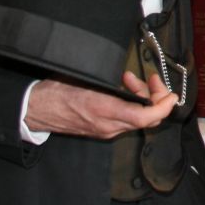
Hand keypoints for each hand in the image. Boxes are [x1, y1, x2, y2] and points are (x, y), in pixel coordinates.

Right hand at [24, 72, 175, 139]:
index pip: (144, 117)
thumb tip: (131, 74)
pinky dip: (130, 104)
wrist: (35, 109)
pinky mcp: (101, 130)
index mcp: (104, 110)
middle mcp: (108, 125)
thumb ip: (110, 80)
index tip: (170, 95)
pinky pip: (125, 120)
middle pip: (146, 118)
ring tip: (131, 79)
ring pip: (137, 118)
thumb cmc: (55, 91)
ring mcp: (105, 130)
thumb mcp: (85, 77)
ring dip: (141, 98)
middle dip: (155, 96)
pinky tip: (122, 90)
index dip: (162, 107)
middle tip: (151, 78)